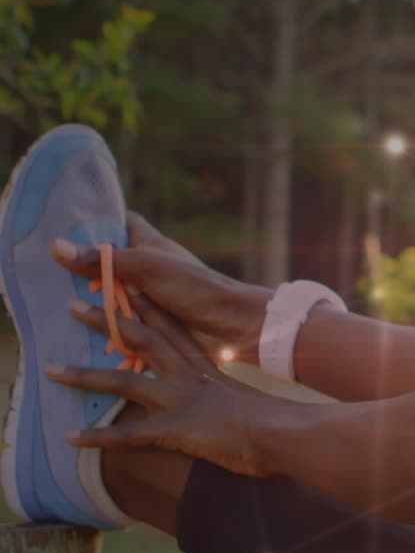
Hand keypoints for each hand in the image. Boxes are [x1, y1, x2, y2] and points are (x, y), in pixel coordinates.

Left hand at [51, 289, 291, 477]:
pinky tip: (69, 438)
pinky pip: (125, 434)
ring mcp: (180, 400)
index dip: (147, 307)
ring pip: (122, 380)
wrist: (285, 434)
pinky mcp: (174, 428)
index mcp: (206, 368)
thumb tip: (240, 410)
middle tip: (75, 306)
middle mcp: (189, 376)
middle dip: (106, 322)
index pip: (173, 329)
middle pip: (141, 340)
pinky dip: (96, 437)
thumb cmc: (278, 423)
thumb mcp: (251, 405)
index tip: (127, 288)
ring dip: (83, 375)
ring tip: (49, 371)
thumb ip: (233, 403)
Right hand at [52, 212, 271, 362]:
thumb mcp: (146, 268)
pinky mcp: (153, 320)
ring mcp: (150, 294)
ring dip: (89, 299)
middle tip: (43, 272)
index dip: (97, 220)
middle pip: (109, 259)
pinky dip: (104, 325)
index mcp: (150, 244)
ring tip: (50, 303)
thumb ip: (103, 259)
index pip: (121, 221)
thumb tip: (56, 245)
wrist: (233, 328)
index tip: (63, 225)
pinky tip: (77, 333)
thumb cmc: (196, 289)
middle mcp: (148, 266)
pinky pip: (122, 320)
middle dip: (81, 266)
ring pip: (112, 291)